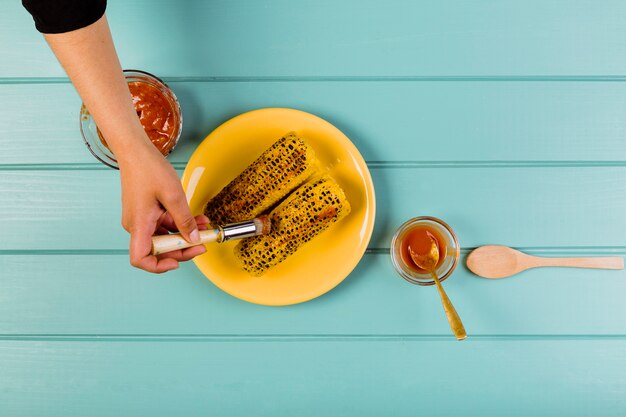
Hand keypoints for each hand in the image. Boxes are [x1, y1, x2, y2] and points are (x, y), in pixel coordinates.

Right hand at [119, 144, 206, 272]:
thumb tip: (194, 239)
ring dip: (184, 235)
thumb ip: (184, 220)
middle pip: (158, 250)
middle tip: (203, 244)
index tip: (178, 261)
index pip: (140, 258)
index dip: (158, 266)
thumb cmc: (149, 169)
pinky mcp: (146, 213)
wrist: (136, 151)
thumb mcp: (174, 195)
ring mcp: (141, 219)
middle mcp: (137, 225)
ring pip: (164, 237)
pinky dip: (179, 224)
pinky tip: (195, 218)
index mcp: (139, 224)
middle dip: (182, 248)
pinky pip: (164, 225)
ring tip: (204, 227)